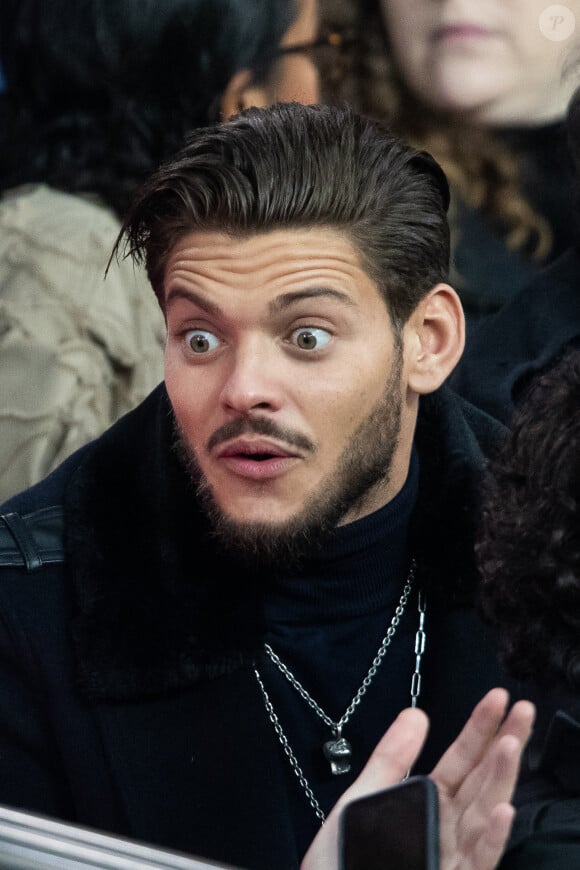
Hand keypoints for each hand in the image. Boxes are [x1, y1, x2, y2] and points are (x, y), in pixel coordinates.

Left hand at [300, 688, 534, 869]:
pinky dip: (492, 838)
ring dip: (500, 779)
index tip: (497, 697)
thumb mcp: (361, 799)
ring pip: (485, 814)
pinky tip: (503, 811)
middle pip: (483, 780)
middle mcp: (450, 826)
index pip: (463, 759)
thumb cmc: (345, 859)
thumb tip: (417, 714)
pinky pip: (479, 860)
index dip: (479, 728)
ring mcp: (455, 855)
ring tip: (510, 745)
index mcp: (431, 800)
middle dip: (505, 743)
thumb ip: (390, 759)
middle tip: (524, 710)